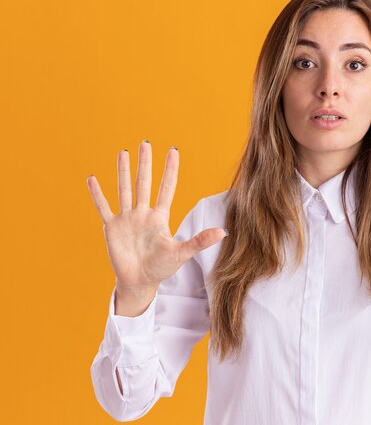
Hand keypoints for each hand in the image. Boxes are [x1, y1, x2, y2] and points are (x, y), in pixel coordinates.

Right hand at [87, 141, 227, 297]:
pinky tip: (92, 179)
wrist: (139, 282)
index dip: (170, 170)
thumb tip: (224, 232)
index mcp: (160, 217)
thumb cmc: (161, 268)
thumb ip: (200, 241)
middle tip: (146, 143)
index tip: (173, 150)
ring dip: (123, 172)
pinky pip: (104, 207)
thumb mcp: (182, 253)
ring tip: (123, 153)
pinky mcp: (112, 228)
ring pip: (125, 190)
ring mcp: (127, 219)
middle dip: (145, 164)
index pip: (167, 188)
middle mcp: (143, 214)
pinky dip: (98, 194)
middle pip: (144, 183)